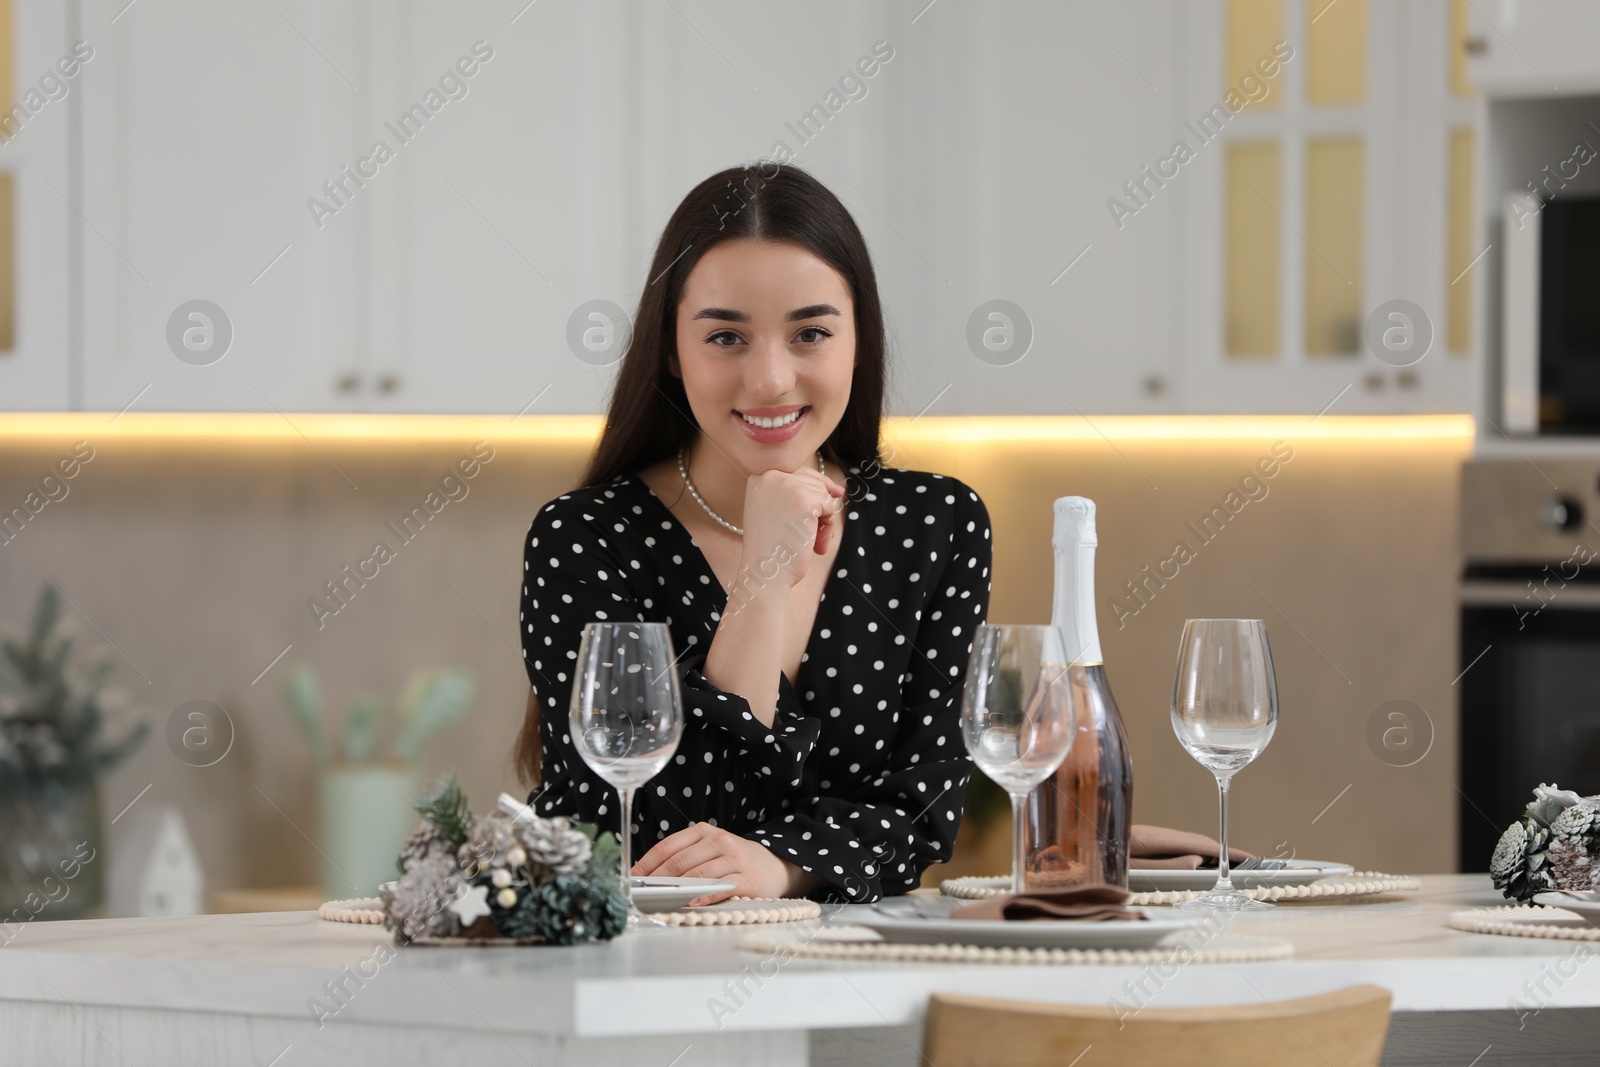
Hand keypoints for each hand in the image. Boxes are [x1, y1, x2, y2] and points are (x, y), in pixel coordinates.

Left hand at [631, 821, 809, 904]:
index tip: (632, 880)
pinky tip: (688, 904)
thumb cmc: (735, 861)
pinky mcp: (746, 879)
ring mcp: (733, 859)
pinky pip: (718, 889)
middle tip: (640, 895)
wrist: (777, 865)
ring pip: (696, 875)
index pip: (667, 847)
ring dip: (673, 891)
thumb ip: (684, 858)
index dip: (646, 864)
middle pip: (679, 862)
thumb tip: (648, 878)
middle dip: (655, 881)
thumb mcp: (710, 849)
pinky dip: (701, 897)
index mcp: (703, 832)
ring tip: (657, 902)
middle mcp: (718, 841)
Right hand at [738, 466, 845, 587]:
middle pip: (813, 482)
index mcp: (759, 477)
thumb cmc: (771, 549)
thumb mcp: (775, 512)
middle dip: (818, 509)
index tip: (815, 515)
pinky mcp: (806, 498)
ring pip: (823, 494)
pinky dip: (828, 526)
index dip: (812, 493)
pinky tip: (816, 543)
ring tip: (813, 543)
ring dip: (824, 520)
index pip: (797, 473)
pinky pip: (830, 505)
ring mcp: (788, 485)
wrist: (764, 573)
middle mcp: (771, 475)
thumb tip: (836, 488)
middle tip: (812, 537)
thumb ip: (795, 494)